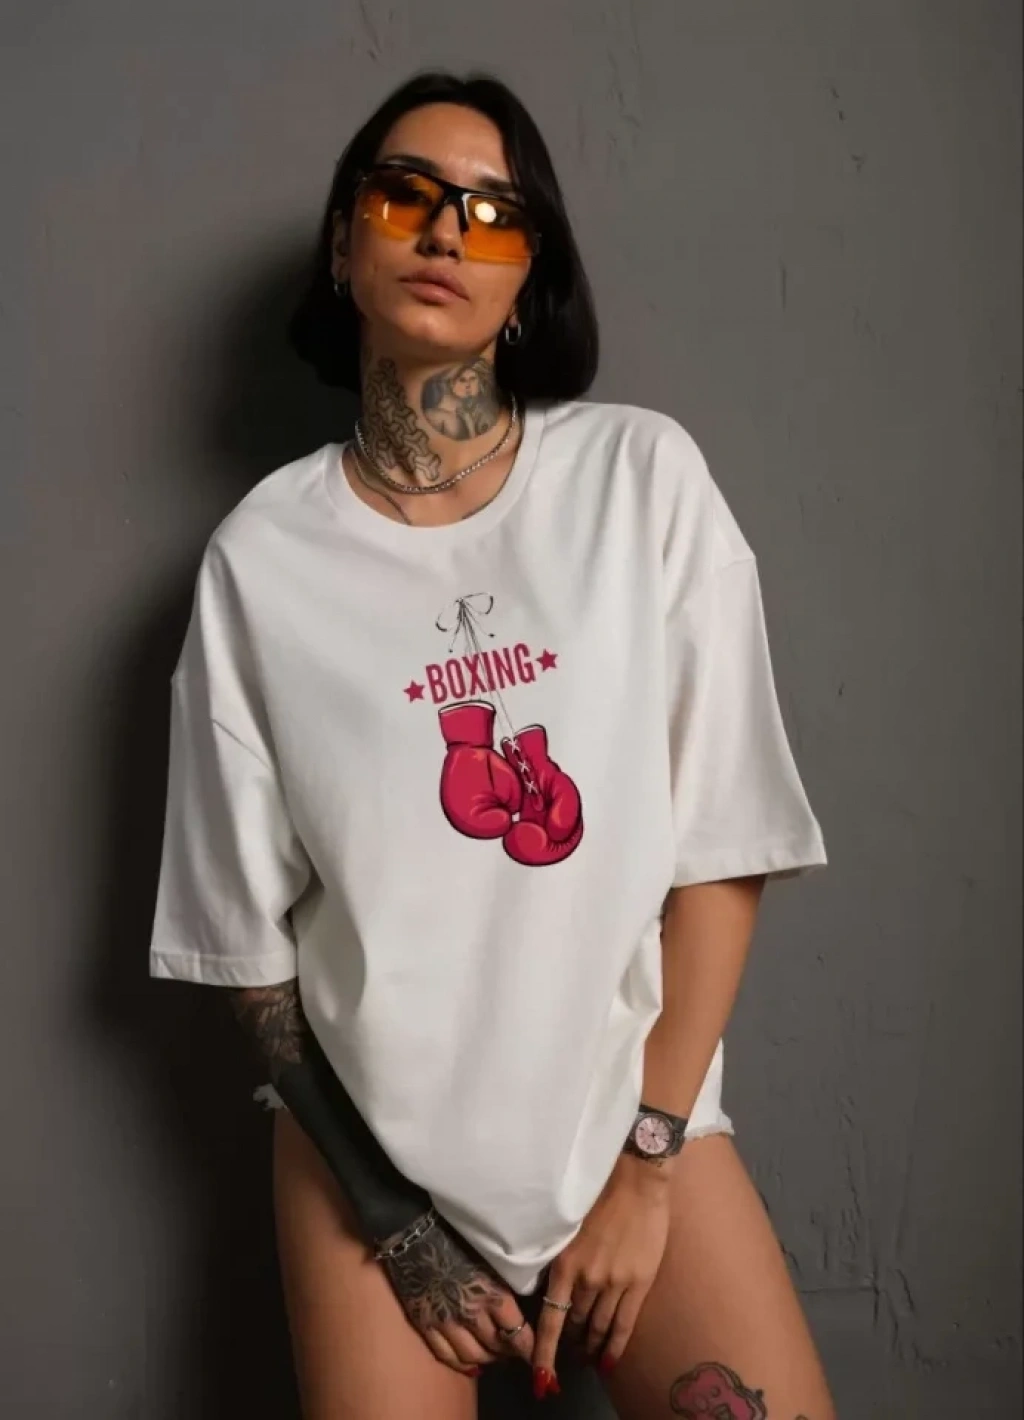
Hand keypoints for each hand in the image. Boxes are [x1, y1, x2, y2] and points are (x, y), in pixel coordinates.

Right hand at [380, 1214, 534, 1375]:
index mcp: (492, 1294)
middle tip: (514, 1349)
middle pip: (496, 1347)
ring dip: (487, 1359)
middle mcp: (471, 1314)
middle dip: (508, 1352)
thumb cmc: (455, 1236)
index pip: (518, 1334)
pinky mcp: (426, 1325)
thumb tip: (520, 1304)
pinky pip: (447, 1356)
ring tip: (494, 1354)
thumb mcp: (488, 1257)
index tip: (535, 1352)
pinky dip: (462, 1364)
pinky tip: (470, 1363)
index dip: (529, 1347)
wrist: (413, 1232)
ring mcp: (446, 1323)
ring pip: (473, 1357)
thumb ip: (503, 1283)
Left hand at [532, 1155, 671, 1392]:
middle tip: (570, 1354)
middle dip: (571, 1343)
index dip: (545, 1353)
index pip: (551, 1320)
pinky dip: (614, 1346)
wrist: (636, 1180)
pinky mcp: (638, 1283)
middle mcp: (586, 1279)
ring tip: (588, 1358)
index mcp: (564, 1264)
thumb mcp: (569, 1229)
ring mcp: (614, 1283)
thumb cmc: (598, 1196)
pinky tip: (609, 1361)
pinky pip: (623, 1325)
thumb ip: (562, 1259)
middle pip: (575, 1323)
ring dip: (591, 1347)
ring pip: (598, 1327)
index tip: (541, 1378)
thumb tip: (552, 1288)